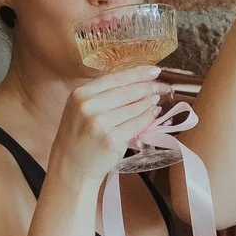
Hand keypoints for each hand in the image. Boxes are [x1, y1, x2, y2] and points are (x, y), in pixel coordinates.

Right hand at [52, 67, 174, 185]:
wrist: (72, 166)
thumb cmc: (79, 135)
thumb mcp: (81, 108)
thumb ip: (103, 94)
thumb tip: (138, 81)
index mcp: (80, 94)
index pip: (115, 77)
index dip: (138, 72)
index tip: (154, 70)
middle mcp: (89, 106)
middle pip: (128, 91)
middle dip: (149, 87)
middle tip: (163, 86)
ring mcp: (100, 123)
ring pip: (135, 107)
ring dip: (150, 102)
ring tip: (157, 99)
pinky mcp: (112, 139)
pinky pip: (137, 124)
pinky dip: (149, 117)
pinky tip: (154, 113)